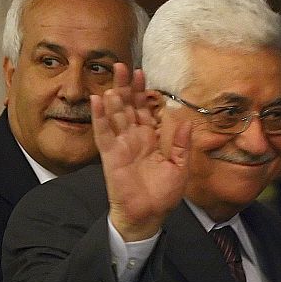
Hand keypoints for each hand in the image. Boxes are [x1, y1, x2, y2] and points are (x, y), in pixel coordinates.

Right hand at [91, 64, 191, 240]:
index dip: (142, 92)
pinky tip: (97, 100)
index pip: (144, 109)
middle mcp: (133, 138)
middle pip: (127, 106)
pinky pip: (103, 133)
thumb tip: (183, 120)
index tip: (142, 74)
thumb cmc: (162, 194)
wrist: (147, 215)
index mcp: (150, 139)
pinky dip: (99, 117)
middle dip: (125, 86)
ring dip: (113, 96)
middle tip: (122, 66)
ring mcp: (120, 145)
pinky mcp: (110, 155)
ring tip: (112, 77)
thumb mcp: (179, 167)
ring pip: (115, 115)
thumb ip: (180, 144)